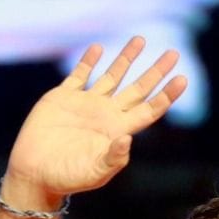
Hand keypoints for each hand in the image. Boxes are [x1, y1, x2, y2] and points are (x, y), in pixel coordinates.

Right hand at [3, 37, 186, 204]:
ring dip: (126, 58)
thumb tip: (128, 138)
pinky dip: (88, 61)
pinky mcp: (63, 98)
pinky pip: (79, 75)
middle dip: (155, 72)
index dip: (166, 96)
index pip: (148, 110)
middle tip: (173, 54)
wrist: (36, 173)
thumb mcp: (95, 172)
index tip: (182, 79)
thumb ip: (113, 157)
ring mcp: (86, 105)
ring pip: (112, 76)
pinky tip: (98, 48)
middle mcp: (106, 115)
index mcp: (117, 131)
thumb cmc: (68, 178)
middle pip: (138, 89)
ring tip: (140, 40)